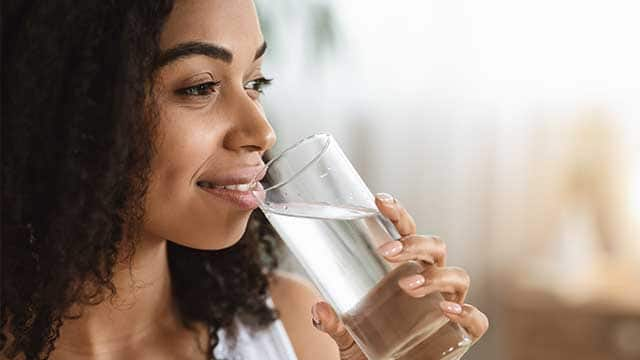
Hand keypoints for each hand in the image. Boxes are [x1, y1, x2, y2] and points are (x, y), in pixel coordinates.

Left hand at [310, 193, 488, 358]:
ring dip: (434, 276)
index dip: (398, 214)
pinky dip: (466, 311)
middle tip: (385, 251)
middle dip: (413, 243)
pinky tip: (446, 309)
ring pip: (457, 275)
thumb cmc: (369, 349)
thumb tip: (318, 308)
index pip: (407, 233)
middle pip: (435, 248)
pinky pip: (476, 319)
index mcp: (405, 270)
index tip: (379, 200)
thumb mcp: (345, 336)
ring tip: (407, 285)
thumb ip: (332, 323)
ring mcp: (449, 304)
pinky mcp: (462, 332)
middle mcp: (431, 281)